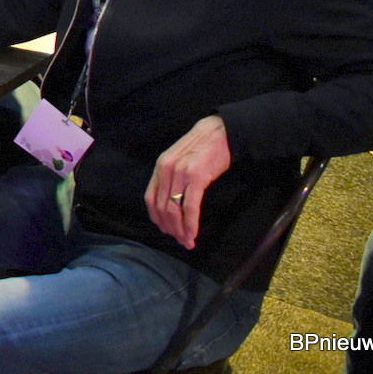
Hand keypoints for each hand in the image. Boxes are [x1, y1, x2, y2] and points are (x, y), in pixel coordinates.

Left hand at [144, 116, 232, 249]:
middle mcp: (166, 169)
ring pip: (174, 209)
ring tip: (187, 242)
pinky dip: (190, 223)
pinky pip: (190, 206)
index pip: (151, 199)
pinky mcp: (196, 177)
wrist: (221, 132)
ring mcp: (180, 172)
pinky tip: (194, 234)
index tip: (167, 231)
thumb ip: (172, 178)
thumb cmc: (203, 148)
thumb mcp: (180, 161)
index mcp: (160, 167)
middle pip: (162, 207)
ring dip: (180, 230)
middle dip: (170, 228)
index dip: (157, 218)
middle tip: (180, 241)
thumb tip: (171, 204)